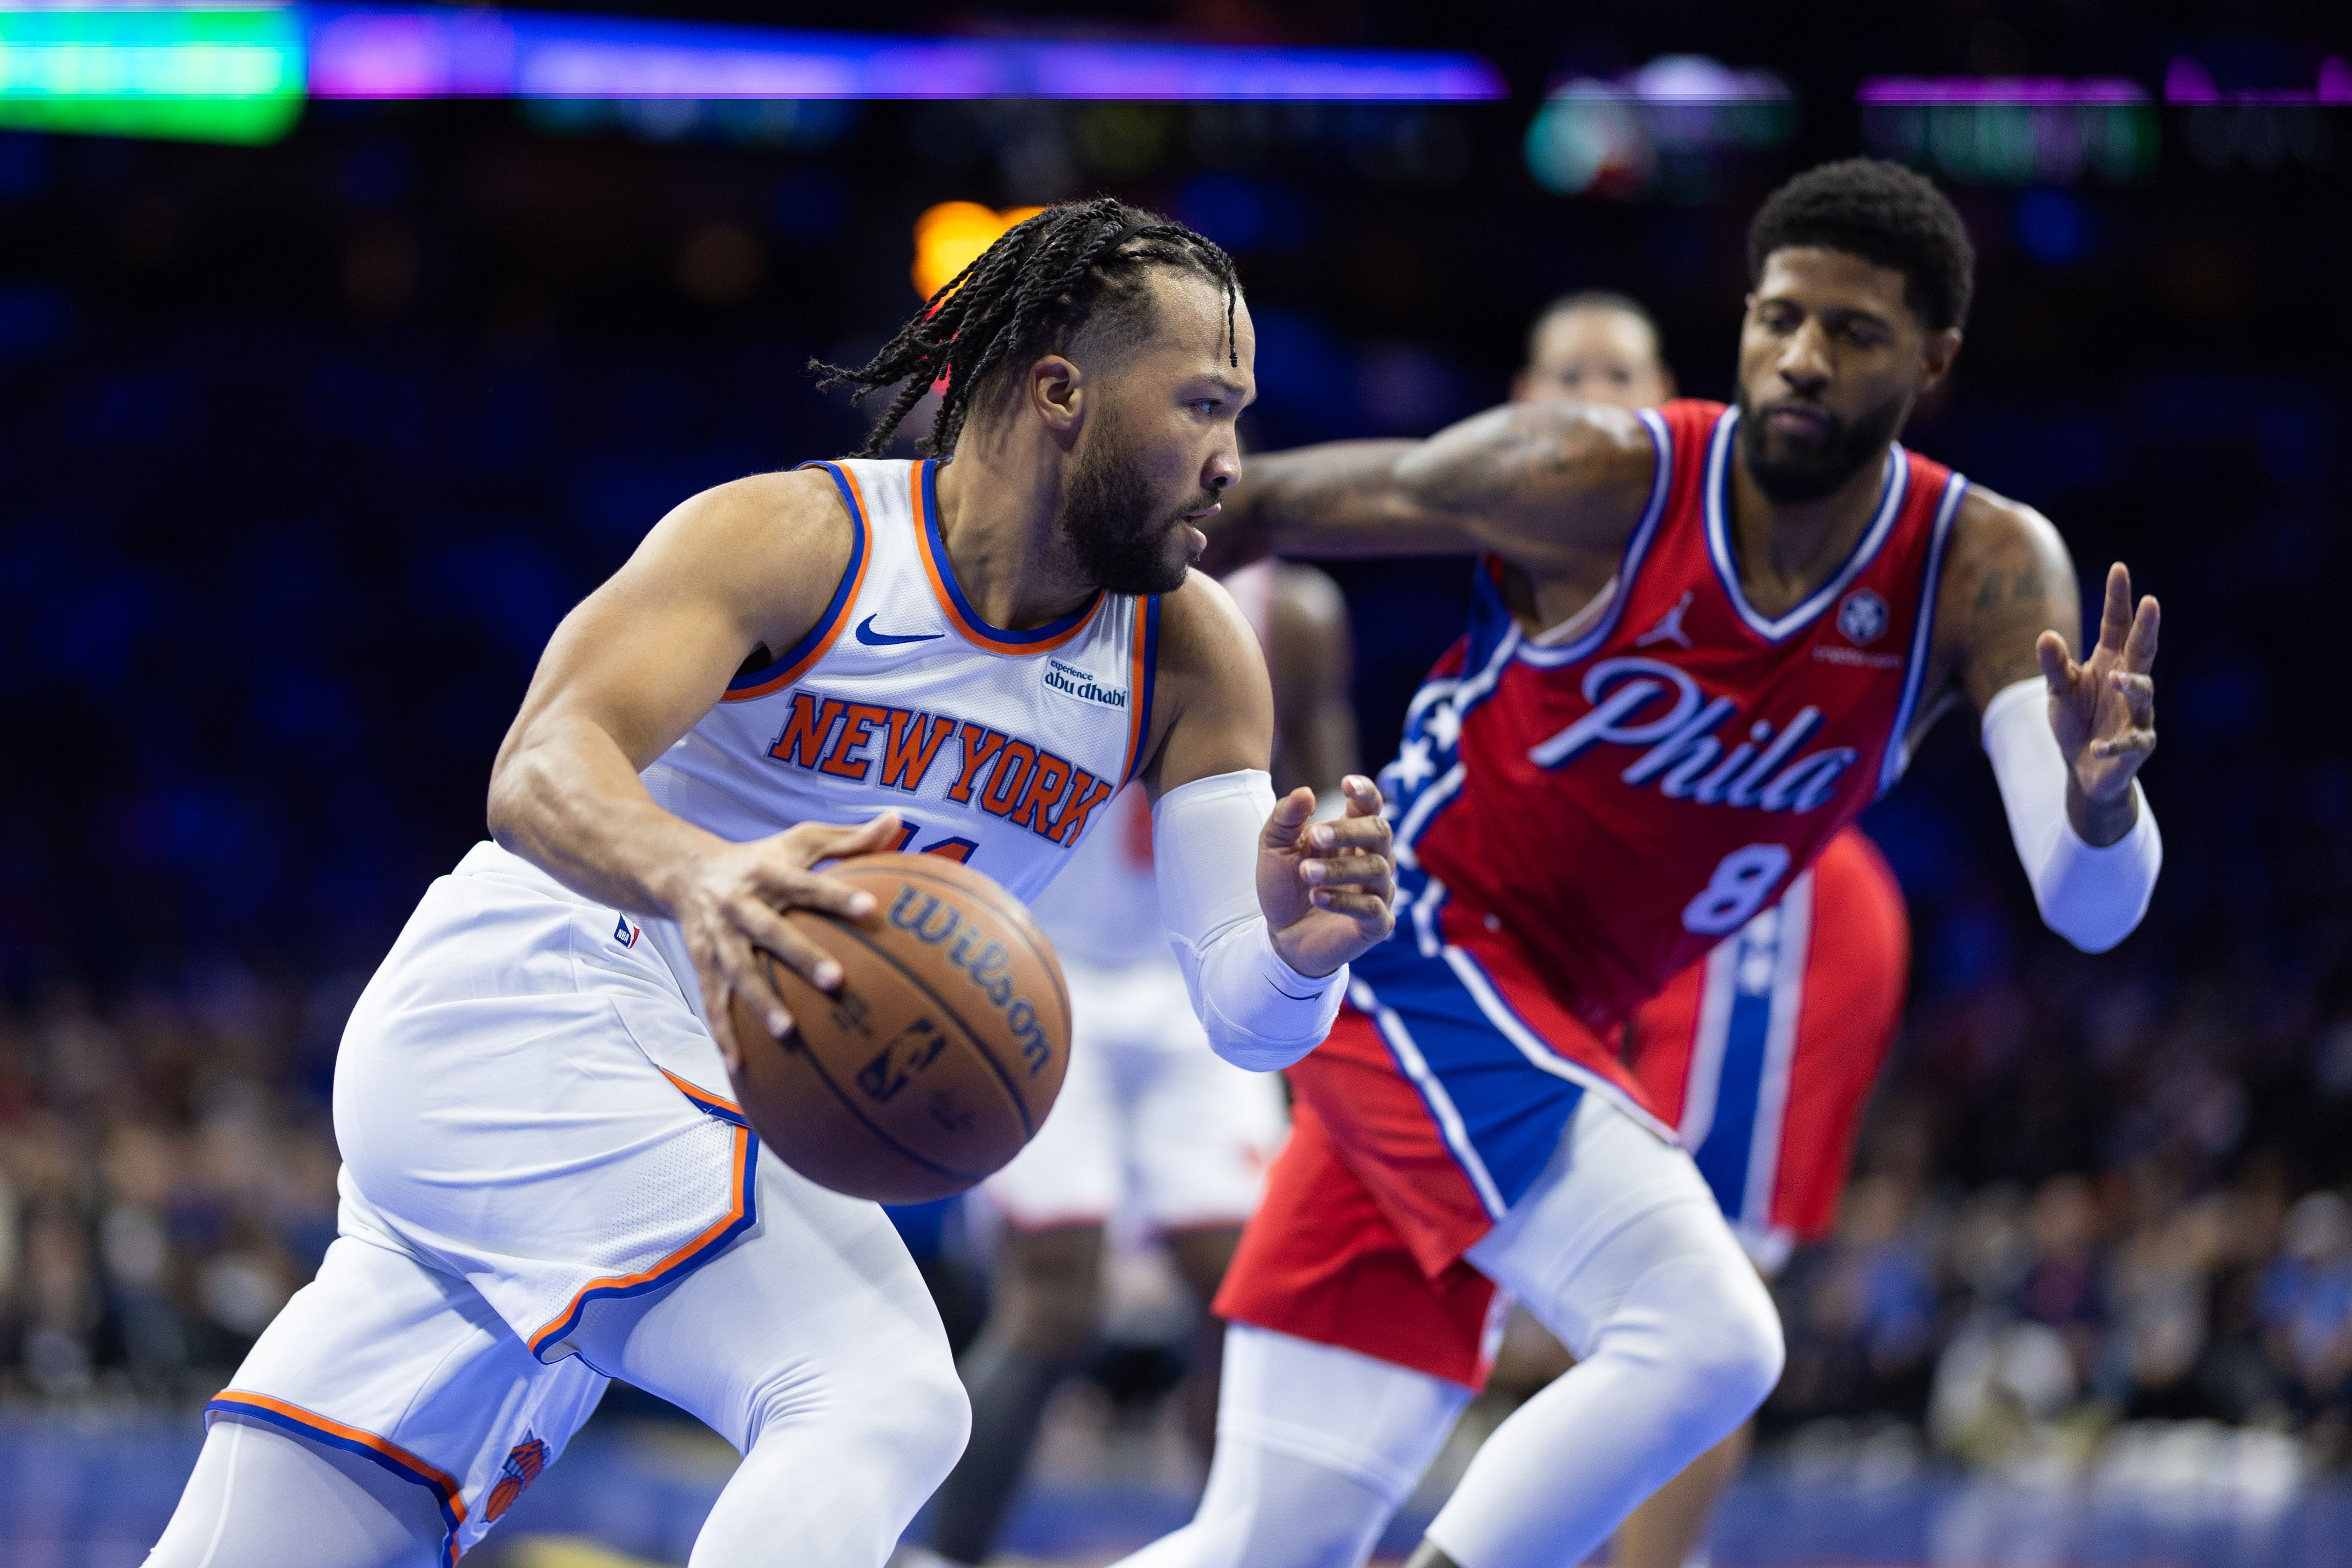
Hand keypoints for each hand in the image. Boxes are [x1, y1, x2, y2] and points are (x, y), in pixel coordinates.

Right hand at [672, 811, 901, 1072]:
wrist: (684, 871)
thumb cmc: (761, 858)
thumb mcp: (800, 841)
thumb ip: (850, 839)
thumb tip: (899, 820)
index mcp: (768, 873)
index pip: (807, 885)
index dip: (838, 897)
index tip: (872, 910)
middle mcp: (740, 906)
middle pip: (772, 933)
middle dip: (802, 957)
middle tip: (837, 981)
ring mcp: (718, 938)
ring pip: (738, 973)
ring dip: (760, 1004)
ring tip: (789, 1033)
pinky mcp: (701, 964)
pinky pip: (713, 1002)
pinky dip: (724, 1035)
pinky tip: (740, 1067)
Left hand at [1255, 775, 1396, 976]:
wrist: (1281, 936)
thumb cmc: (1284, 885)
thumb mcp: (1274, 847)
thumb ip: (1286, 818)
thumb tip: (1306, 792)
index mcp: (1352, 835)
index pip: (1370, 807)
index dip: (1365, 792)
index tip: (1346, 784)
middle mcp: (1373, 859)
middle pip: (1379, 832)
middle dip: (1348, 831)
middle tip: (1314, 835)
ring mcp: (1378, 892)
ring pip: (1376, 869)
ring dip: (1338, 868)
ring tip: (1306, 873)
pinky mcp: (1376, 925)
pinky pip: (1371, 908)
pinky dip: (1343, 901)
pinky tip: (1315, 897)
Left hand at [2037, 561, 2157, 833]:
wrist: (2083, 766)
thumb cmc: (2076, 719)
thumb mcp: (2058, 690)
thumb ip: (2054, 665)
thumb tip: (2045, 635)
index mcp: (2110, 662)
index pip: (2117, 625)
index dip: (2118, 598)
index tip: (2120, 568)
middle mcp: (2129, 681)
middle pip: (2142, 649)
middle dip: (2147, 627)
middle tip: (2151, 602)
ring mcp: (2138, 713)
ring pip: (2144, 693)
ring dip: (2132, 685)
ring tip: (2116, 680)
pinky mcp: (2138, 745)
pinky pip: (2131, 742)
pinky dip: (2115, 744)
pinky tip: (2099, 746)